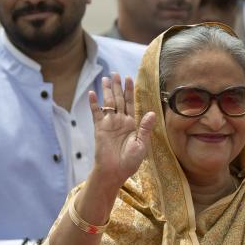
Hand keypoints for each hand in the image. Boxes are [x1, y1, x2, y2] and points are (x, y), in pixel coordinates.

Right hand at [88, 73, 155, 190]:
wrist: (115, 172)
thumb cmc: (130, 162)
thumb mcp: (141, 145)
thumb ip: (145, 128)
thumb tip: (151, 113)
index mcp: (132, 124)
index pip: (130, 103)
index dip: (130, 91)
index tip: (129, 78)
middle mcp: (120, 121)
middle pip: (119, 100)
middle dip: (118, 86)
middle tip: (115, 73)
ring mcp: (109, 124)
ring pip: (108, 103)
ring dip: (107, 91)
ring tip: (106, 78)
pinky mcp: (100, 128)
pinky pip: (96, 114)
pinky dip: (94, 104)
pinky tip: (92, 93)